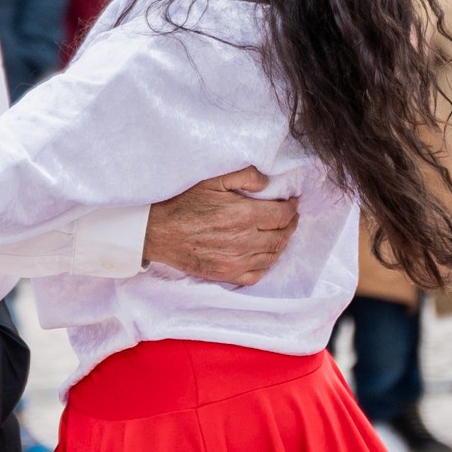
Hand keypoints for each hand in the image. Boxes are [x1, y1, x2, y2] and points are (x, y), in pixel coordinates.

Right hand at [140, 167, 297, 286]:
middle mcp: (245, 241)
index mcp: (244, 216)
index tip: (292, 202)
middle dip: (290, 225)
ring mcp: (237, 261)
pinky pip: (257, 274)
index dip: (292, 208)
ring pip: (273, 255)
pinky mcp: (227, 274)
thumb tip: (267, 182)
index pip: (282, 215)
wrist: (159, 232)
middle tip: (290, 217)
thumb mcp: (213, 180)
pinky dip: (267, 264)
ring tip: (280, 233)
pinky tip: (265, 254)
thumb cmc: (184, 203)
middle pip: (282, 236)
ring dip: (281, 243)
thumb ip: (244, 176)